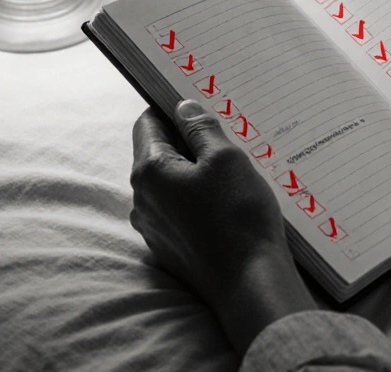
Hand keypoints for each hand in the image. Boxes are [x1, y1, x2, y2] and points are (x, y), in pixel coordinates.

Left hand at [130, 100, 314, 352]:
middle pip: (159, 154)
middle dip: (189, 144)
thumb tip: (183, 107)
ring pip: (171, 185)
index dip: (172, 110)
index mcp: (149, 172)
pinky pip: (180, 212)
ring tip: (233, 176)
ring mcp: (154, 228)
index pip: (147, 123)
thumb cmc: (238, 217)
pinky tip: (228, 205)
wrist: (249, 282)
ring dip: (196, 174)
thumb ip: (201, 128)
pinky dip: (199, 201)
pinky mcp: (170, 249)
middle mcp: (141, 201)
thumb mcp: (226, 159)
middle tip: (226, 141)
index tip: (199, 108)